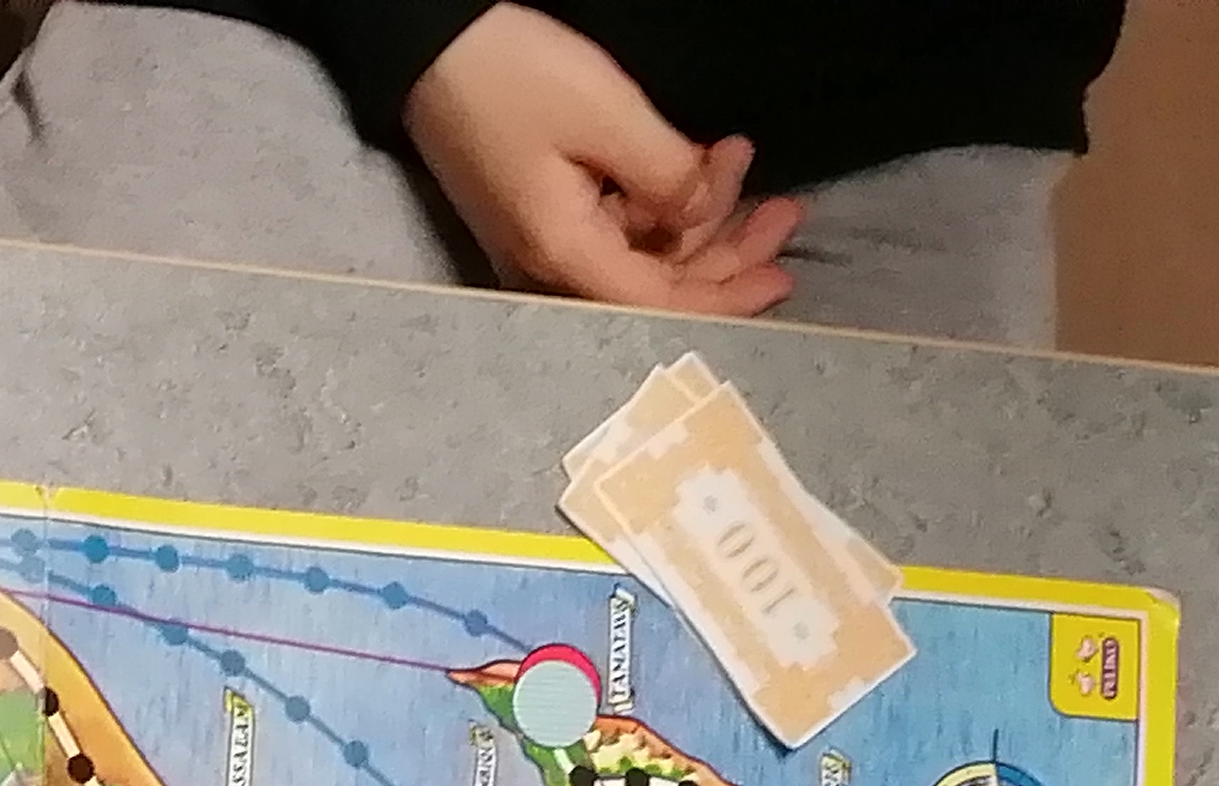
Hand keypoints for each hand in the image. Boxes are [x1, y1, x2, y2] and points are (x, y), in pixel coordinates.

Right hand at [403, 4, 800, 315]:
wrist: (433, 48)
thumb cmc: (513, 78)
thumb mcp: (607, 118)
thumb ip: (668, 178)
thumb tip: (702, 216)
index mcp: (566, 253)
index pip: (661, 303)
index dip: (727, 297)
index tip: (783, 277)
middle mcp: (553, 262)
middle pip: (656, 284)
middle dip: (726, 251)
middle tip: (785, 211)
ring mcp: (545, 237)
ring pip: (641, 250)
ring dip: (700, 213)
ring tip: (736, 158)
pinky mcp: (542, 210)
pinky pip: (616, 226)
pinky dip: (662, 200)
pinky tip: (692, 162)